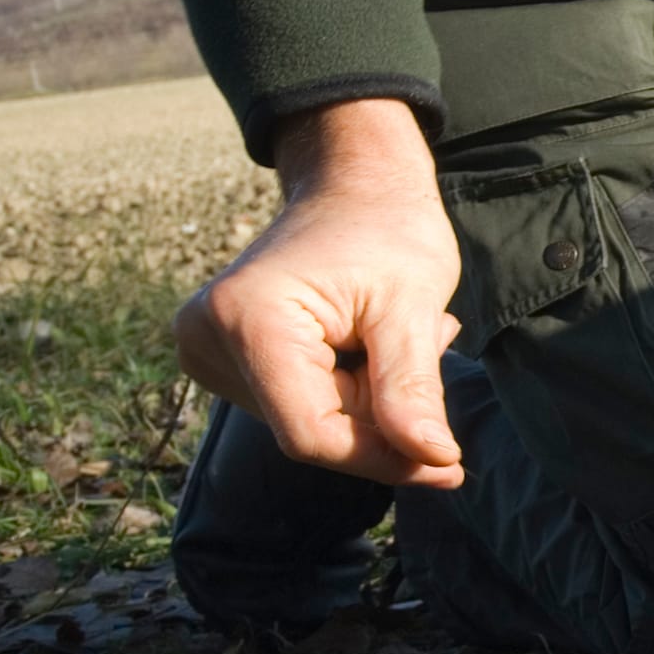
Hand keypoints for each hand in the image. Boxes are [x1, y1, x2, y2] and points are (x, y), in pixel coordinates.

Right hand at [173, 98, 466, 487]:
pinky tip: (367, 340)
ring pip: (308, 422)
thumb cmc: (388, 231)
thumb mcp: (413, 306)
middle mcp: (207, 337)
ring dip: (369, 398)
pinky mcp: (220, 356)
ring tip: (394, 332)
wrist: (354, 188)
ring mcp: (205, 348)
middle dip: (381, 415)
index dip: (383, 458)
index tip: (448, 466)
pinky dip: (349, 388)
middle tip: (431, 342)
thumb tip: (432, 460)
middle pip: (311, 431)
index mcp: (248, 319)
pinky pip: (298, 404)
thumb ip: (413, 387)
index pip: (312, 434)